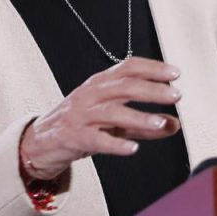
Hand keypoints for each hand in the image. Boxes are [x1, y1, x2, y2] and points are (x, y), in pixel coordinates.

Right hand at [19, 57, 182, 180]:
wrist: (40, 141)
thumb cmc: (79, 124)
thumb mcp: (114, 121)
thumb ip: (143, 123)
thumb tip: (173, 124)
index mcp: (100, 83)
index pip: (128, 67)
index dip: (152, 68)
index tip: (175, 74)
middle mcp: (91, 94)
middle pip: (124, 86)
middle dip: (152, 89)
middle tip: (175, 95)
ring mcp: (81, 115)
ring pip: (112, 112)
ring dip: (139, 116)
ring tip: (160, 122)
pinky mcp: (73, 136)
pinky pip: (96, 139)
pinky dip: (115, 144)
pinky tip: (132, 148)